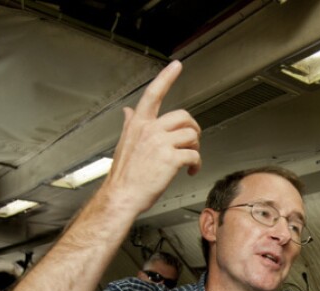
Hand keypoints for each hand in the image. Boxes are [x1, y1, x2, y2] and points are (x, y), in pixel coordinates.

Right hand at [103, 60, 201, 215]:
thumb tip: (128, 111)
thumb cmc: (124, 174)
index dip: (166, 77)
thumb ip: (130, 124)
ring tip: (190, 159)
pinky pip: (194, 155)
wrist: (122, 195)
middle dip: (193, 129)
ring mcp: (160, 143)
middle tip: (193, 140)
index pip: (153, 94)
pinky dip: (197, 164)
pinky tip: (190, 171)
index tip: (176, 65)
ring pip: (191, 135)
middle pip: (183, 116)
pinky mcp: (171, 159)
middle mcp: (150, 130)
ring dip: (196, 148)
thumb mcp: (124, 143)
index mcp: (138, 124)